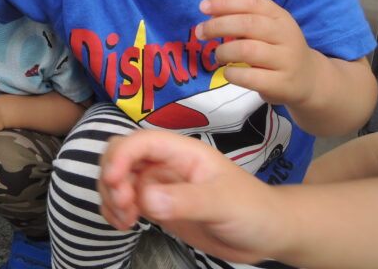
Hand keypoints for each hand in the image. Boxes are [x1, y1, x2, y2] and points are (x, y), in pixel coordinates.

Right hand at [98, 130, 281, 264]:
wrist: (266, 234)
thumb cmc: (254, 210)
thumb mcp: (223, 204)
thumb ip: (186, 200)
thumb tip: (146, 199)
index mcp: (181, 152)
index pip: (140, 142)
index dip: (121, 156)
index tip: (115, 181)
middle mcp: (165, 164)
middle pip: (120, 155)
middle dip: (111, 177)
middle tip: (123, 204)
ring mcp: (159, 185)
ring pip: (118, 180)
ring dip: (110, 196)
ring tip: (125, 220)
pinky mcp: (156, 206)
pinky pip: (124, 202)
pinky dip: (114, 211)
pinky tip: (123, 225)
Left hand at [196, 0, 315, 105]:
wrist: (309, 80)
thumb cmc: (277, 49)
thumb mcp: (267, 29)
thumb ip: (242, 20)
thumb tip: (209, 15)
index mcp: (280, 17)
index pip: (253, 2)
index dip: (225, 2)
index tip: (202, 6)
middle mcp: (286, 35)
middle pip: (247, 24)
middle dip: (217, 26)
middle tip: (200, 32)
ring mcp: (286, 60)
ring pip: (247, 50)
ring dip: (224, 51)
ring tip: (219, 56)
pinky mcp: (282, 84)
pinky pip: (249, 77)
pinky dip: (231, 73)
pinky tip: (229, 72)